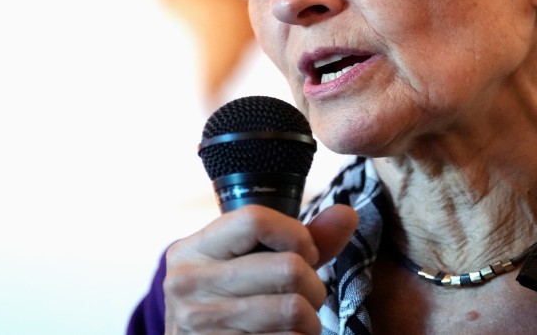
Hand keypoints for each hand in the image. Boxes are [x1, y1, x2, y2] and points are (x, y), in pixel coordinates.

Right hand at [162, 204, 358, 333]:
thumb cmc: (227, 299)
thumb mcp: (246, 262)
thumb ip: (297, 239)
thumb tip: (347, 214)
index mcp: (192, 250)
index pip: (255, 220)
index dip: (296, 235)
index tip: (303, 253)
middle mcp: (189, 285)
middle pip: (288, 269)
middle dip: (313, 285)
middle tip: (304, 295)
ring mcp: (202, 324)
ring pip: (295, 310)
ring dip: (310, 319)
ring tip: (297, 320)